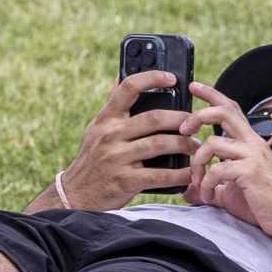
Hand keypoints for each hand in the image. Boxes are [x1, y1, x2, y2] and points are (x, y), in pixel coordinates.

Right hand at [55, 70, 197, 208]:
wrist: (76, 194)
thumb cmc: (93, 159)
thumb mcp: (96, 129)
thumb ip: (112, 106)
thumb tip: (120, 77)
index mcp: (106, 118)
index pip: (128, 88)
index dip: (152, 78)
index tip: (172, 78)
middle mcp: (110, 134)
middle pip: (154, 118)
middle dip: (181, 119)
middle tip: (196, 123)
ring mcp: (117, 158)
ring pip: (161, 144)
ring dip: (185, 145)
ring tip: (196, 147)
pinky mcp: (125, 181)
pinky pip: (160, 175)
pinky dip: (179, 173)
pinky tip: (190, 172)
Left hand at [178, 83, 271, 240]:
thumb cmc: (263, 205)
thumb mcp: (231, 193)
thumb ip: (211, 188)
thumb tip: (188, 192)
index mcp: (249, 143)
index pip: (231, 109)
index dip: (212, 95)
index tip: (194, 86)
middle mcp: (252, 144)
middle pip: (223, 112)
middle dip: (198, 115)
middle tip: (183, 129)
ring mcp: (253, 156)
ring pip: (212, 143)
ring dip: (196, 163)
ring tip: (196, 182)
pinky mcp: (251, 171)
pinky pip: (217, 170)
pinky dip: (206, 184)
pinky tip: (207, 196)